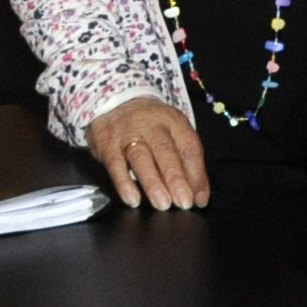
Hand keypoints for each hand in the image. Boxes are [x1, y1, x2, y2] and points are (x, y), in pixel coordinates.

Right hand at [87, 97, 209, 210]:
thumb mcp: (171, 134)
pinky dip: (124, 183)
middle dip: (176, 179)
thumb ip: (186, 163)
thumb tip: (199, 196)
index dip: (197, 174)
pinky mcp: (107, 144)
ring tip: (163, 204)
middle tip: (183, 202)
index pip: (189, 147)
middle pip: (165, 151)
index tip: (199, 199)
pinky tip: (133, 200)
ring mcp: (127, 133)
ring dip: (153, 183)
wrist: (114, 102)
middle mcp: (151, 125)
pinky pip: (115, 164)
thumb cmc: (150, 125)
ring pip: (141, 157)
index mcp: (173, 121)